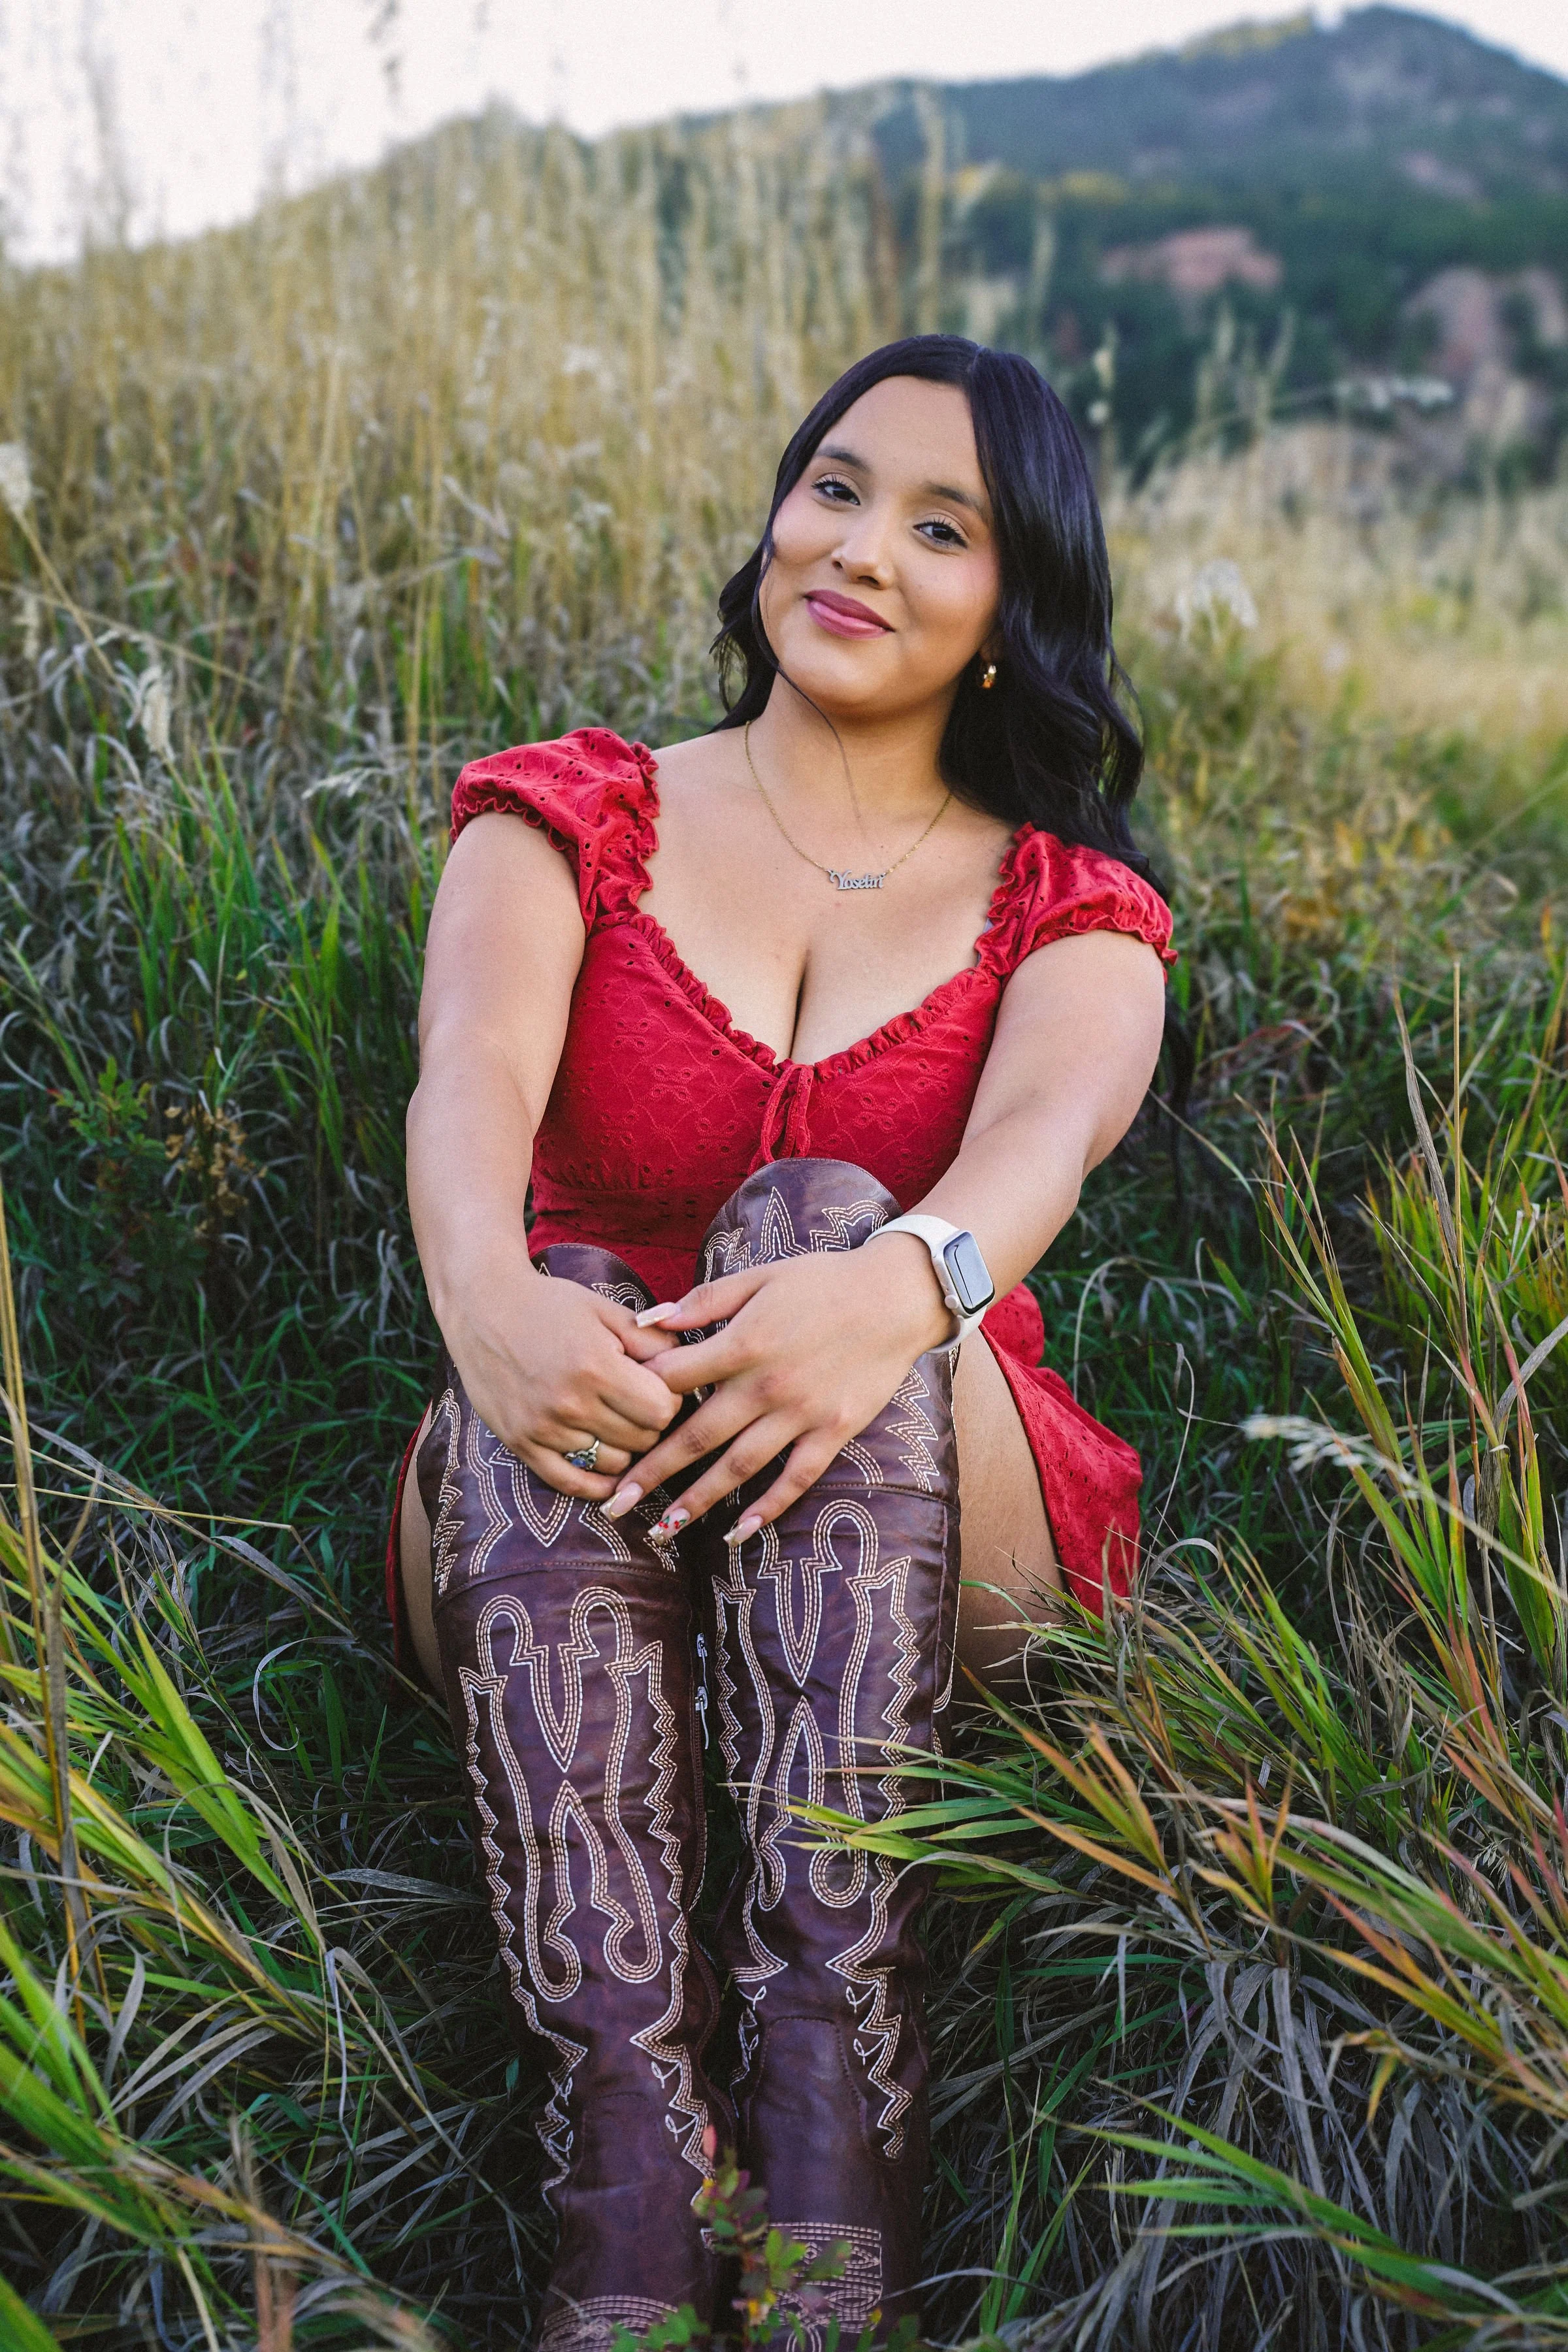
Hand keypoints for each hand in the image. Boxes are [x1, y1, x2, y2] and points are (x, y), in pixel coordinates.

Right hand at [435, 1247, 680, 1501]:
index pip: (661, 1411)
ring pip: (613, 1463)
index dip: (670, 1400)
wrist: (482, 1306)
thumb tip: (689, 1367)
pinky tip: (608, 1471)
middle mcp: (570, 1403)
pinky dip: (597, 1483)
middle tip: (638, 1403)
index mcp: (596, 1366)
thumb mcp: (605, 1309)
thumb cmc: (548, 1303)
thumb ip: (651, 1339)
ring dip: (625, 1447)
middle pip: (641, 1440)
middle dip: (650, 1423)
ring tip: (615, 1420)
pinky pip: (570, 1482)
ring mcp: (543, 1428)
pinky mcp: (520, 1444)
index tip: (659, 1386)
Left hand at [605, 1235, 952, 1541]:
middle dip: (651, 1472)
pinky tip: (737, 1533)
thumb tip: (646, 1320)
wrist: (896, 1296)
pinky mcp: (833, 1431)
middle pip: (697, 1436)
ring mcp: (802, 1413)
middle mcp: (768, 1385)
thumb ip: (703, 1301)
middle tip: (613, 1502)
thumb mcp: (760, 1277)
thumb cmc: (823, 1281)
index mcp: (744, 1341)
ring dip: (698, 1501)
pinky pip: (795, 1478)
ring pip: (739, 1467)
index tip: (607, 1426)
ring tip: (661, 1530)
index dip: (637, 1402)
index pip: (675, 1380)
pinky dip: (767, 1508)